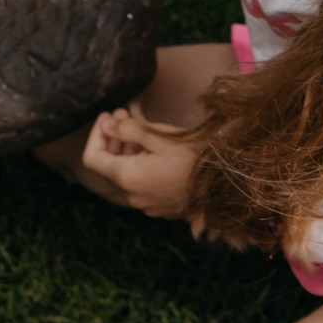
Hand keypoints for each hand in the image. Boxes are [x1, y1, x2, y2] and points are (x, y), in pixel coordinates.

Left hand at [75, 104, 197, 218]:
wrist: (230, 182)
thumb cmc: (197, 155)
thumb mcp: (161, 136)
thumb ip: (128, 130)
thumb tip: (107, 125)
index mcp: (128, 178)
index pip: (92, 158)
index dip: (95, 134)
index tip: (108, 116)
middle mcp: (133, 197)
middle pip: (108, 167)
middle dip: (112, 139)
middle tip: (123, 115)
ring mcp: (147, 206)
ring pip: (125, 176)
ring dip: (126, 152)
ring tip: (140, 129)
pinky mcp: (161, 208)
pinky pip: (140, 186)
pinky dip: (139, 166)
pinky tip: (154, 149)